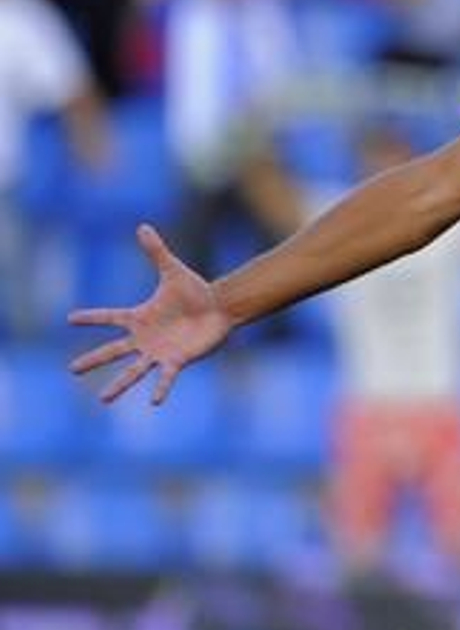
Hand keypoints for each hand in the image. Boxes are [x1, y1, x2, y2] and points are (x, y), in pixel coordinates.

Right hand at [67, 224, 232, 404]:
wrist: (219, 308)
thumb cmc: (194, 291)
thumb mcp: (173, 270)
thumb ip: (156, 252)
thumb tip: (142, 227)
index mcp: (140, 317)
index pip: (110, 317)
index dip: (92, 317)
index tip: (69, 318)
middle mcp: (145, 338)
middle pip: (114, 350)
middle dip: (93, 359)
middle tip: (72, 370)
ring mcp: (159, 351)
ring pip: (134, 371)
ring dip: (119, 385)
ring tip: (103, 400)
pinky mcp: (177, 360)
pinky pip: (166, 377)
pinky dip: (160, 388)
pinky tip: (154, 402)